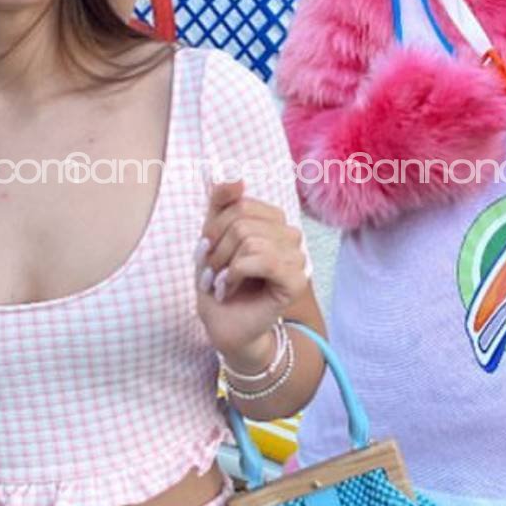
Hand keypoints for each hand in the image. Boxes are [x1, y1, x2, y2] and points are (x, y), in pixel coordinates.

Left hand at [195, 180, 309, 365]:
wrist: (224, 326)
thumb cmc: (219, 283)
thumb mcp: (212, 237)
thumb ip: (221, 204)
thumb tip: (237, 180)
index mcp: (272, 221)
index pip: (241, 203)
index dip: (215, 227)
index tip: (208, 251)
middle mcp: (290, 235)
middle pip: (243, 221)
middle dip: (218, 249)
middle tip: (213, 273)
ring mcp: (297, 257)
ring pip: (250, 239)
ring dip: (224, 265)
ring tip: (222, 283)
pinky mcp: (296, 280)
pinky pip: (263, 260)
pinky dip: (235, 275)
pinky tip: (229, 289)